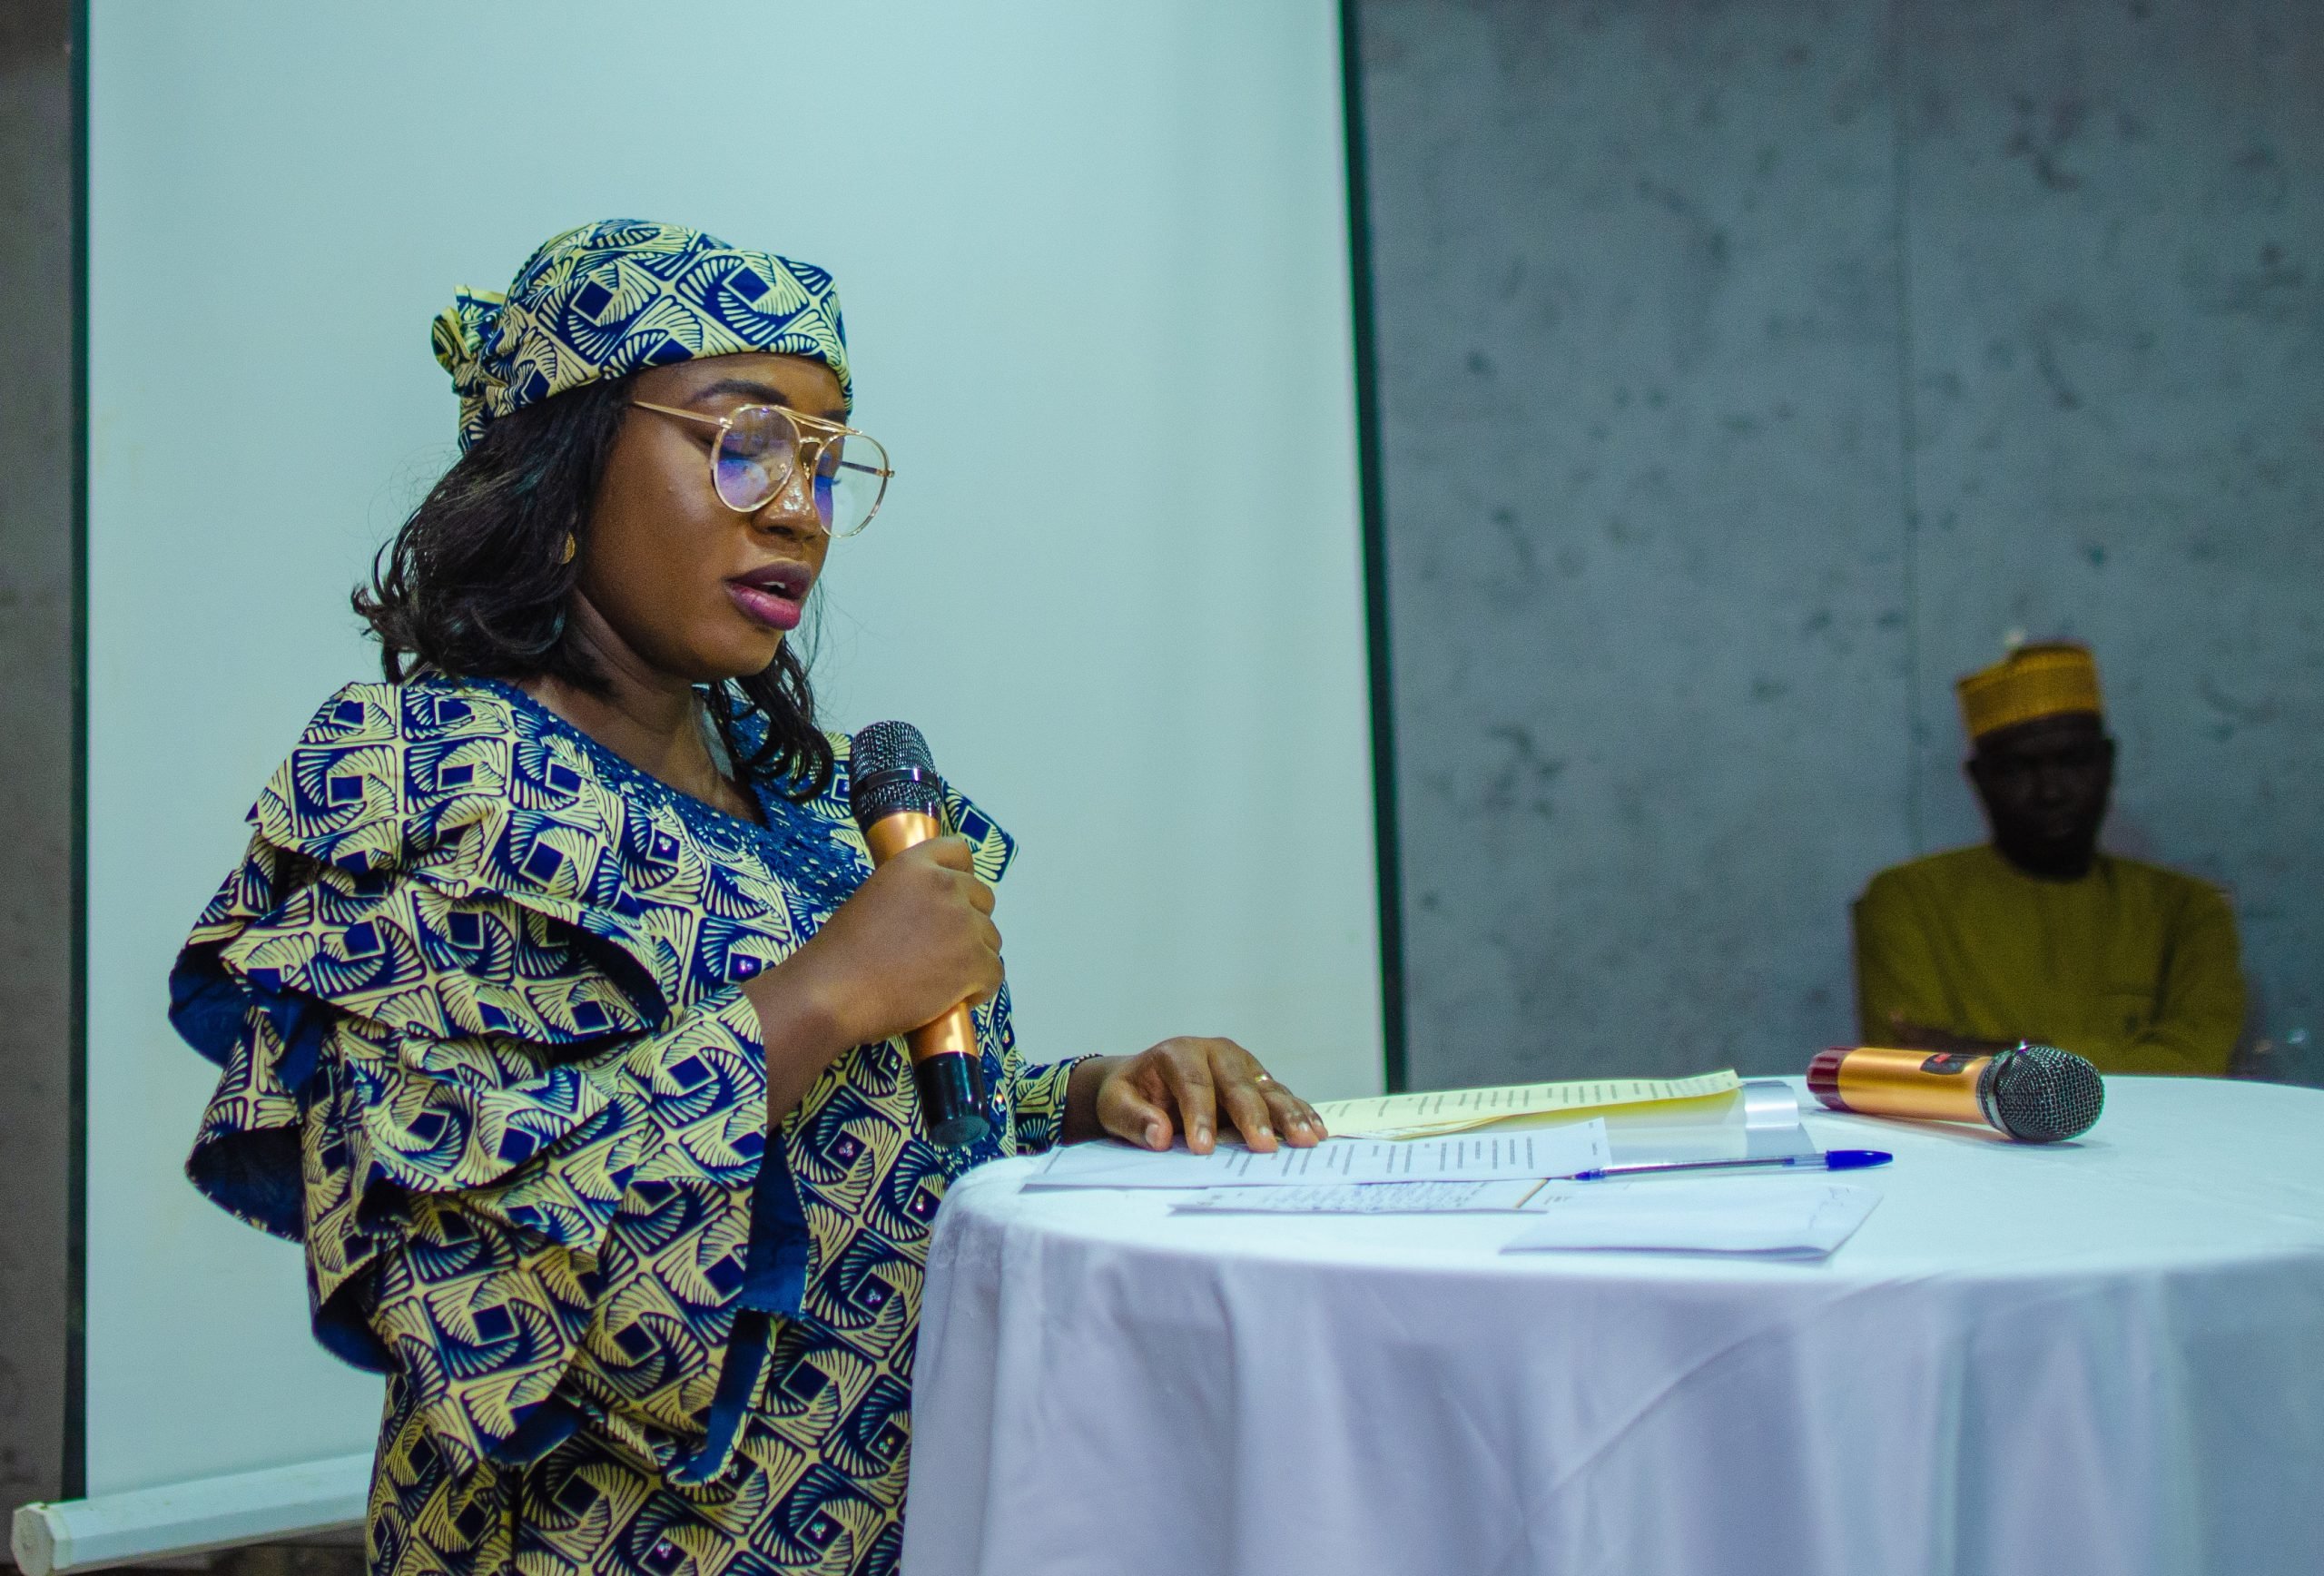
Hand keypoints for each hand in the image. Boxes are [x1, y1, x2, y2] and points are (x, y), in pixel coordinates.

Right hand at [750, 835, 1001, 1054]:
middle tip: (941, 949)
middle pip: (982, 898)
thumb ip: (908, 893)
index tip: (948, 900)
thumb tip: (929, 913)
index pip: (958, 852)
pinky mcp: (975, 963)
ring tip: (941, 979)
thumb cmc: (841, 953)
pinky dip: (979, 989)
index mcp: (915, 864)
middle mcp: (946, 886)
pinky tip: (953, 998)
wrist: (834, 992)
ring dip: (974, 957)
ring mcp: (965, 924)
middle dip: (969, 922)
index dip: (958, 877)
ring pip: (991, 938)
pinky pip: (995, 974)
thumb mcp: (872, 898)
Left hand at [1068, 1038, 1326, 1153]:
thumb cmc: (1130, 1095)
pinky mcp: (1259, 1081)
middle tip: (1261, 1147)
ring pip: (1267, 1088)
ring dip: (1288, 1114)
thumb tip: (1158, 1135)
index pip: (1193, 1083)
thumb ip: (1133, 1119)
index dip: (1199, 1116)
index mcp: (1178, 1053)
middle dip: (1251, 1116)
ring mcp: (1242, 1066)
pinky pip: (1283, 1096)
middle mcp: (1216, 1053)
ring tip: (1305, 1140)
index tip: (1202, 1149)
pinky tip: (1316, 1131)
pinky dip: (1300, 1113)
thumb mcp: (1115, 1105)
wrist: (1145, 1083)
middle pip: (1237, 1083)